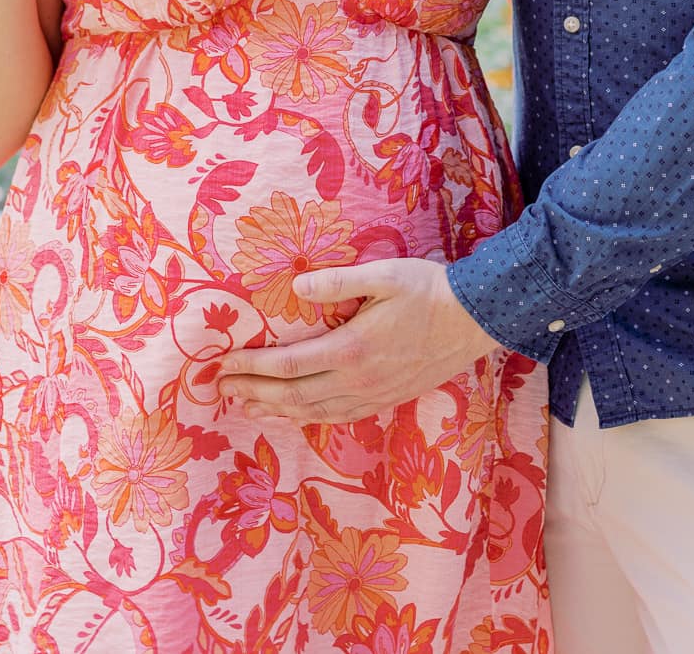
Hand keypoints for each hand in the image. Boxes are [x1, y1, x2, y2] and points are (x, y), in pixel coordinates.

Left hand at [217, 258, 498, 424]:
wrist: (472, 321)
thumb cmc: (427, 291)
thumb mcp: (384, 275)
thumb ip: (338, 282)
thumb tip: (296, 287)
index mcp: (351, 349)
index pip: (287, 366)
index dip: (252, 367)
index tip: (223, 364)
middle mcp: (357, 381)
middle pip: (292, 395)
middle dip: (253, 392)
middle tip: (221, 389)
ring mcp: (371, 395)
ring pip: (312, 412)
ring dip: (275, 410)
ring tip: (246, 407)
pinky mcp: (385, 400)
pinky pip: (337, 417)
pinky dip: (308, 418)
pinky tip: (296, 414)